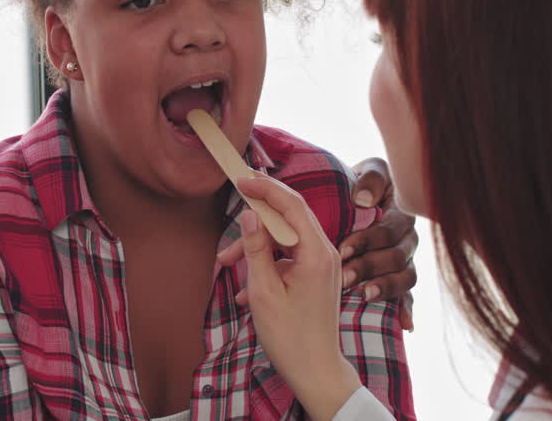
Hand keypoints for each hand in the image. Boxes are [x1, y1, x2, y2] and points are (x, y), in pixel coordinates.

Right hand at [217, 175, 363, 420]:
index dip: (265, 188)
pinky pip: (288, 256)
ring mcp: (323, 265)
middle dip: (256, 217)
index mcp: (316, 254)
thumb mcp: (264, 292)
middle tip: (233, 205)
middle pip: (289, 217)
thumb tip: (250, 216)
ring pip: (284, 238)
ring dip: (255, 246)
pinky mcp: (317, 275)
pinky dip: (266, 264)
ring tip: (225, 265)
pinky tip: (247, 290)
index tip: (241, 179)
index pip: (292, 205)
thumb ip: (256, 249)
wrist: (316, 371)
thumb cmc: (291, 337)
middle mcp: (325, 254)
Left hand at [340, 158, 417, 329]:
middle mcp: (408, 236)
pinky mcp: (401, 277)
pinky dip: (407, 310)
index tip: (343, 250)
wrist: (359, 196)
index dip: (368, 240)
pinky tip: (406, 325)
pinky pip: (409, 297)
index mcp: (401, 211)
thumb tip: (362, 201)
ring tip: (362, 296)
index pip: (390, 229)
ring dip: (384, 287)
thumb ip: (370, 180)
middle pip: (396, 255)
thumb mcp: (369, 172)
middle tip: (344, 278)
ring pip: (405, 276)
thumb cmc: (363, 182)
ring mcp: (407, 258)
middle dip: (369, 266)